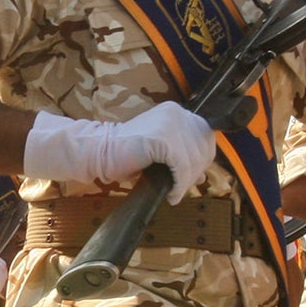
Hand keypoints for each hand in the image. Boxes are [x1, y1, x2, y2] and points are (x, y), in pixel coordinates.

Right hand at [22, 104, 216, 202]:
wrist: (99, 153)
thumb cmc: (128, 156)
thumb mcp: (162, 155)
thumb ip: (182, 158)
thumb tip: (202, 176)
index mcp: (178, 113)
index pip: (205, 137)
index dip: (202, 161)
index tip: (189, 179)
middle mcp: (177, 113)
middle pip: (203, 148)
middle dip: (195, 174)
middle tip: (179, 189)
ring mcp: (170, 123)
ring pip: (194, 160)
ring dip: (185, 182)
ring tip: (173, 193)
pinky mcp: (162, 137)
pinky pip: (181, 167)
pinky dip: (178, 184)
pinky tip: (170, 194)